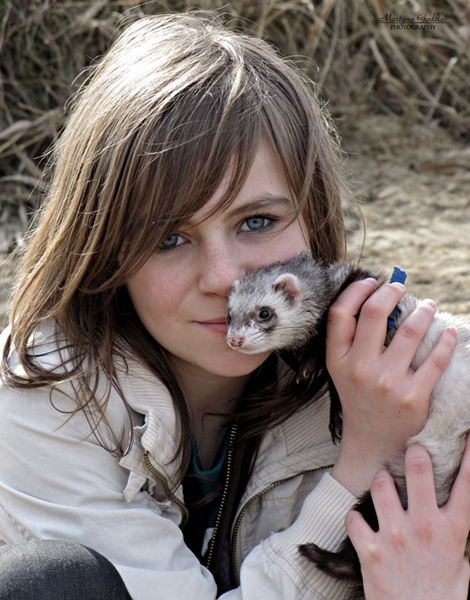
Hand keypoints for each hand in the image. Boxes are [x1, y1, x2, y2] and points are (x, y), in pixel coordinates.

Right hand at [327, 279, 456, 494]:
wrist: (371, 443)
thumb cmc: (358, 398)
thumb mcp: (341, 370)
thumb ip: (350, 339)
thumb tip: (376, 299)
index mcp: (337, 360)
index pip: (340, 313)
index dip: (356, 290)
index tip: (372, 282)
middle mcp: (359, 369)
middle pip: (373, 313)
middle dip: (391, 292)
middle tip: (401, 288)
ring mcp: (387, 383)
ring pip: (409, 330)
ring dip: (423, 310)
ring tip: (428, 306)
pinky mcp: (413, 397)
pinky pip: (435, 359)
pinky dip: (445, 340)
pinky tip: (448, 331)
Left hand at [346, 441, 469, 599]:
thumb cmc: (441, 594)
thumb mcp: (460, 561)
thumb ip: (453, 530)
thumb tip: (450, 505)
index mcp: (452, 531)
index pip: (466, 485)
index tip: (467, 435)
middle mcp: (425, 527)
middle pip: (419, 469)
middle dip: (414, 453)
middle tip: (411, 451)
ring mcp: (395, 536)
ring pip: (381, 484)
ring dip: (380, 482)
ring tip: (383, 486)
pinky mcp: (369, 549)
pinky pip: (353, 517)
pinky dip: (355, 519)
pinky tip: (361, 524)